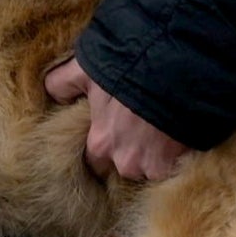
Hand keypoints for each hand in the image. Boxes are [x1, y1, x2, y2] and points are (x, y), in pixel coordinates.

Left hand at [44, 56, 192, 183]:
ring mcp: (152, 166)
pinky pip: (174, 166)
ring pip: (151, 168)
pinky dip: (177, 155)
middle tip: (143, 132)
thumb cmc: (126, 69)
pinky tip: (180, 138)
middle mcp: (124, 162)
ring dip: (156, 156)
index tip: (117, 136)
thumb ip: (62, 84)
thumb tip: (55, 97)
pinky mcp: (177, 164)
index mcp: (99, 144)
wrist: (174, 69)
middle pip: (125, 166)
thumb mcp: (84, 70)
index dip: (106, 148)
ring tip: (164, 133)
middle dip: (133, 153)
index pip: (95, 163)